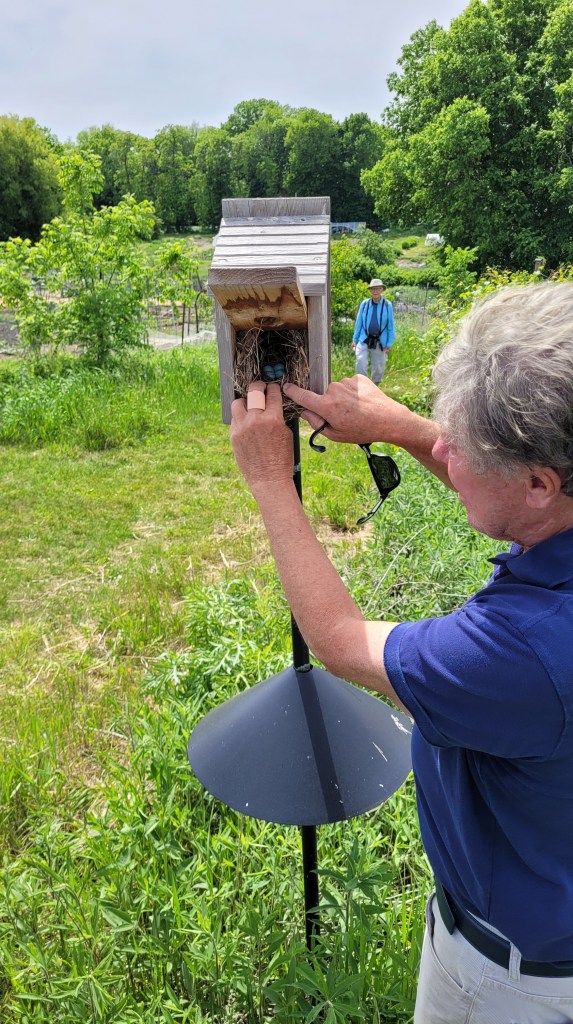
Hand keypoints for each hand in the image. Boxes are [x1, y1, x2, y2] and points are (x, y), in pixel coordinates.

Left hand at [230, 382, 293, 492]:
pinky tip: (247, 421)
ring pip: (238, 403)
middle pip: (253, 392)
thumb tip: (273, 405)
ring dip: (245, 401)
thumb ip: (278, 417)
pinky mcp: (233, 435)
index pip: (272, 394)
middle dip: (258, 386)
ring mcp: (242, 427)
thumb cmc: (282, 458)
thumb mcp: (287, 434)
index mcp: (273, 419)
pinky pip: (235, 419)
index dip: (273, 388)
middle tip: (260, 387)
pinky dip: (241, 417)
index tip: (272, 387)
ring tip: (250, 404)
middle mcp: (255, 420)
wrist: (269, 479)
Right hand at [282, 375, 407, 444]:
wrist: (388, 419)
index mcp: (326, 406)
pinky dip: (353, 393)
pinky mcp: (358, 378)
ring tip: (356, 410)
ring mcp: (346, 382)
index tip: (286, 387)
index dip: (292, 392)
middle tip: (343, 417)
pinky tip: (362, 402)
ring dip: (342, 399)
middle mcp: (334, 390)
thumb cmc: (362, 430)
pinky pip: (349, 385)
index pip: (303, 396)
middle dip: (329, 404)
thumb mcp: (336, 435)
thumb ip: (316, 423)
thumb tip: (305, 411)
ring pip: (337, 390)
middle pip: (323, 396)